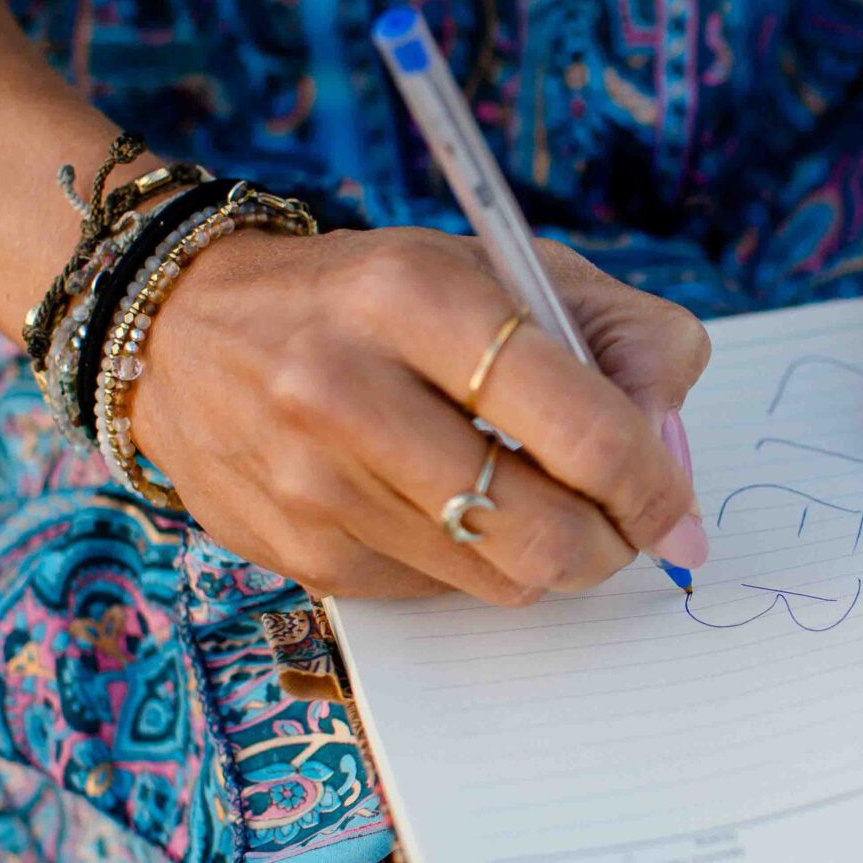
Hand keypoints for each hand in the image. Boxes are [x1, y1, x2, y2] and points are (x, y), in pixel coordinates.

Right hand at [131, 226, 710, 603]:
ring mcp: (314, 480)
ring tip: (536, 505)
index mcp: (420, 298)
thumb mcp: (505, 267)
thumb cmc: (376, 295)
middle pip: (545, 531)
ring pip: (499, 577)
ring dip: (547, 558)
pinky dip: (469, 563)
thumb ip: (623, 338)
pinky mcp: (297, 550)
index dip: (654, 487)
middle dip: (612, 546)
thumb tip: (672, 454)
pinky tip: (443, 507)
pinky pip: (437, 594)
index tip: (676, 511)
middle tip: (623, 530)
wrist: (186, 325)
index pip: (582, 428)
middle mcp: (350, 390)